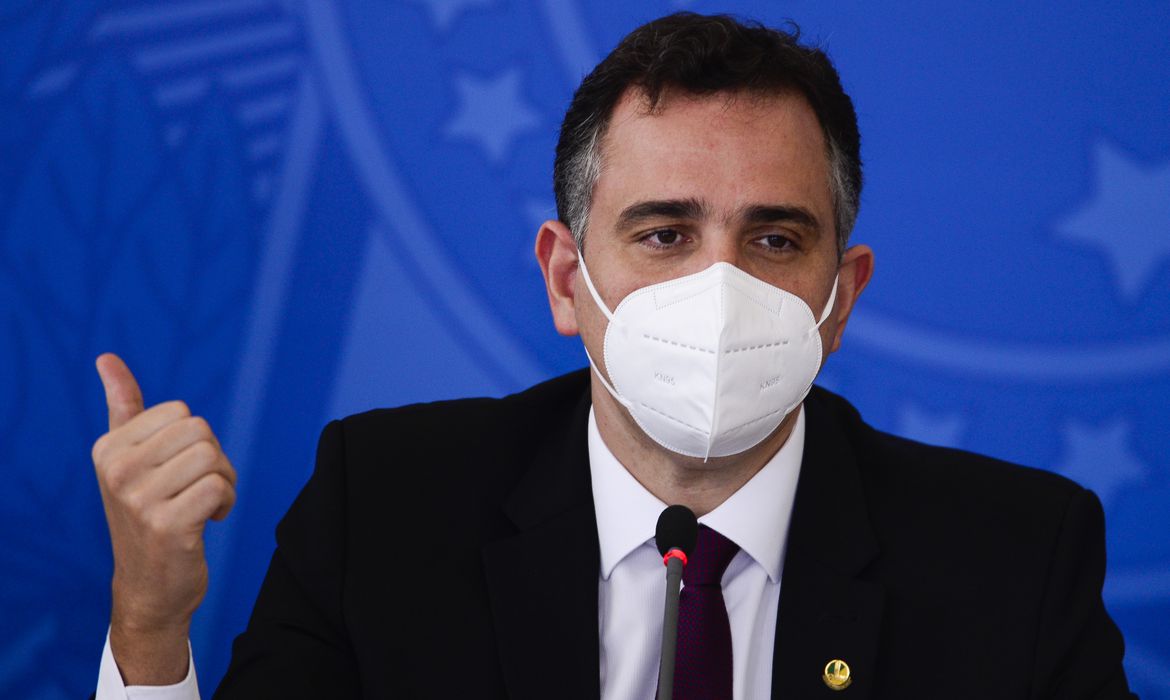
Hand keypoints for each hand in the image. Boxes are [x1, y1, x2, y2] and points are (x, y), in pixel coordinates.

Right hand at [92, 353, 236, 683]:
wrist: (149, 587)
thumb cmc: (146, 515)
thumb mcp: (127, 459)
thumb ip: (122, 407)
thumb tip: (107, 358)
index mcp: (108, 448)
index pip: (182, 412)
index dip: (194, 440)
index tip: (177, 470)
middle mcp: (117, 470)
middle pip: (201, 431)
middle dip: (213, 459)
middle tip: (195, 490)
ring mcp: (139, 498)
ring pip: (213, 457)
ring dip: (222, 482)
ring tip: (201, 505)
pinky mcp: (166, 524)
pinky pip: (220, 487)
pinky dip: (226, 503)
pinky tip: (207, 522)